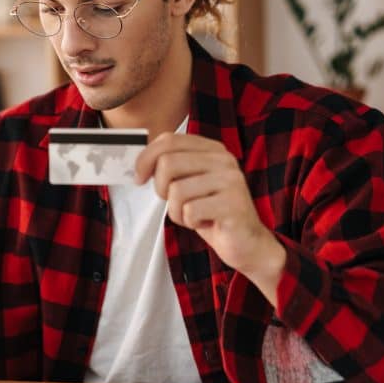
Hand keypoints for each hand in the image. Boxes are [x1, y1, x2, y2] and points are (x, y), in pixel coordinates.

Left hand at [134, 133, 286, 292]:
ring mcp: (231, 180)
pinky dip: (189, 222)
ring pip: (176, 190)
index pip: (169, 140)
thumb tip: (138, 164)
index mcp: (212, 149)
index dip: (146, 158)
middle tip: (174, 202)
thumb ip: (171, 168)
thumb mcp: (189, 184)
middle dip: (160, 188)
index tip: (139, 177)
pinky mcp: (233, 204)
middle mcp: (224, 160)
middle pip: (168, 162)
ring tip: (194, 215)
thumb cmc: (212, 214)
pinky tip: (205, 222)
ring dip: (177, 211)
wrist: (245, 242)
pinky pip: (190, 210)